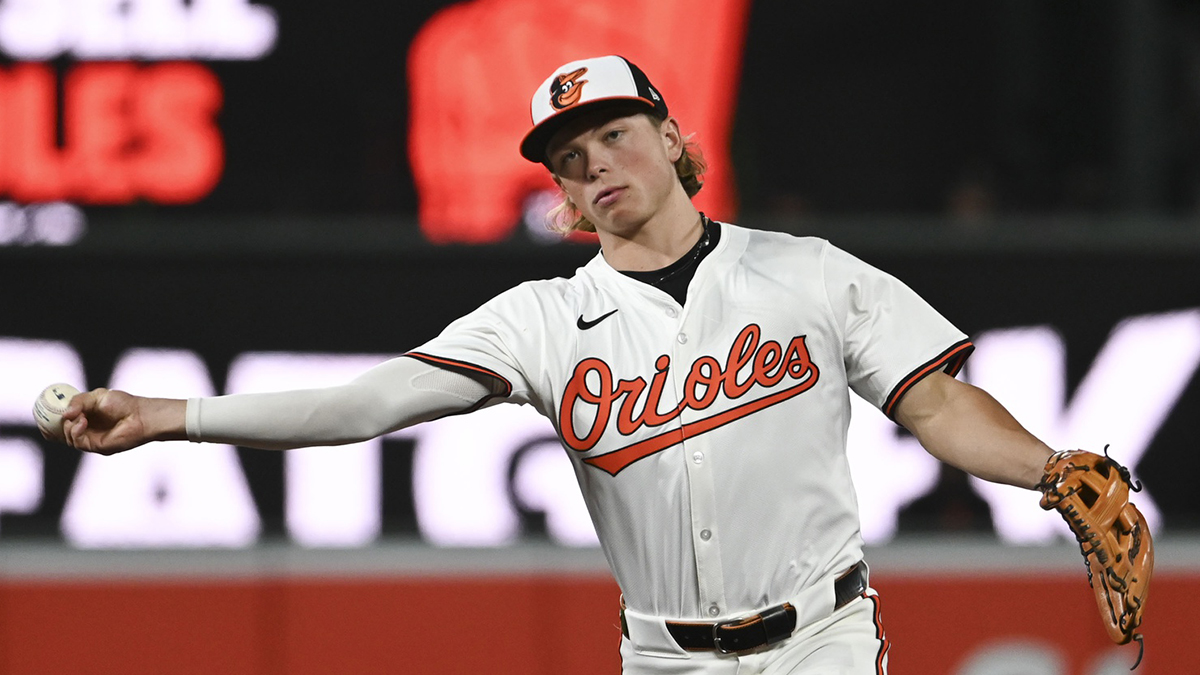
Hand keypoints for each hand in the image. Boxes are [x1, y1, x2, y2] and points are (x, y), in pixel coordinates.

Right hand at [60, 389, 183, 454]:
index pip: (61, 422)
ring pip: (67, 437)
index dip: (49, 420)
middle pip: (60, 432)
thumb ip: (79, 402)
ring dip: (68, 426)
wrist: (140, 414)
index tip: (42, 413)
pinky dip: (75, 432)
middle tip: (54, 416)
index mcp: (84, 416)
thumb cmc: (122, 403)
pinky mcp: (96, 447)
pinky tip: (82, 422)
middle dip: (55, 425)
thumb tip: (65, 414)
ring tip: (80, 416)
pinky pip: (78, 442)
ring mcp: (90, 439)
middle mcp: (85, 429)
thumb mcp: (96, 396)